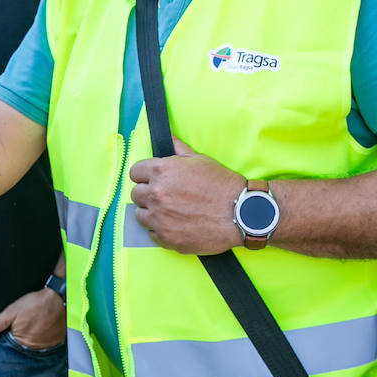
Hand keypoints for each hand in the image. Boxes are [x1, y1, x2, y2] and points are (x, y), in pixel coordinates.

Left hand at [0, 287, 64, 348]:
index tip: (8, 332)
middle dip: (18, 340)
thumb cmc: (35, 304)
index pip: (9, 348)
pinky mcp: (54, 343)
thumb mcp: (12, 311)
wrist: (58, 298)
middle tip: (24, 325)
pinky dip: (41, 338)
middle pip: (21, 348)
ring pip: (33, 347)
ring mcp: (45, 347)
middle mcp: (33, 348)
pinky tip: (40, 328)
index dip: (6, 340)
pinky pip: (44, 345)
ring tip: (33, 326)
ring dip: (30, 340)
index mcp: (21, 342)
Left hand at [129, 137, 244, 254]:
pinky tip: (176, 225)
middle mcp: (156, 194)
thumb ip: (177, 148)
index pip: (135, 172)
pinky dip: (161, 230)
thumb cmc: (222, 185)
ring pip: (140, 215)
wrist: (242, 213)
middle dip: (148, 194)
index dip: (144, 175)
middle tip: (165, 196)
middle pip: (136, 194)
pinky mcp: (167, 238)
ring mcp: (160, 218)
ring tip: (170, 211)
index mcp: (161, 171)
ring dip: (151, 213)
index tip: (152, 180)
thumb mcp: (199, 159)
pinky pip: (152, 234)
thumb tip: (167, 138)